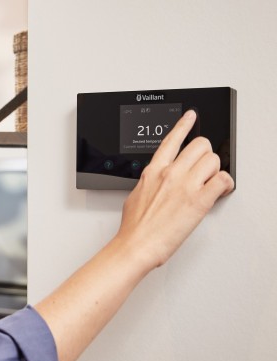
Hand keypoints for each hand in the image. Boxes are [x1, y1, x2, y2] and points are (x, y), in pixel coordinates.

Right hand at [117, 110, 234, 269]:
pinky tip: (220, 190)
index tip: (190, 117)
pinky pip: (223, 180)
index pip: (172, 140)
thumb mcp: (136, 194)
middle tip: (205, 166)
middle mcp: (170, 173)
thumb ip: (150, 182)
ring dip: (216, 170)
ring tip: (211, 182)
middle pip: (199, 145)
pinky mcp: (199, 201)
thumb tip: (156, 182)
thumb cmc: (135, 227)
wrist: (137, 244)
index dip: (184, 125)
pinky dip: (225, 184)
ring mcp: (185, 185)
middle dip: (206, 154)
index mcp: (153, 171)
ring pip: (213, 160)